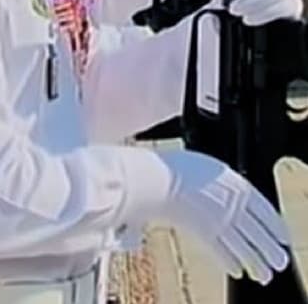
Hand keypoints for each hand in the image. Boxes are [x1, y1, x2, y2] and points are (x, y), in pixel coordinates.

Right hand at [157, 149, 289, 284]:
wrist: (158, 179)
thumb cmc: (179, 168)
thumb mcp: (211, 169)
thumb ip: (226, 183)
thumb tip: (235, 193)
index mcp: (236, 185)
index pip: (264, 209)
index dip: (276, 226)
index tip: (283, 237)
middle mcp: (231, 205)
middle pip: (257, 232)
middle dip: (270, 249)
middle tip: (279, 261)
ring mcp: (217, 220)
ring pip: (243, 246)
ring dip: (256, 262)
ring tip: (264, 274)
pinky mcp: (202, 232)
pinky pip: (221, 251)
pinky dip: (230, 262)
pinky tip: (237, 270)